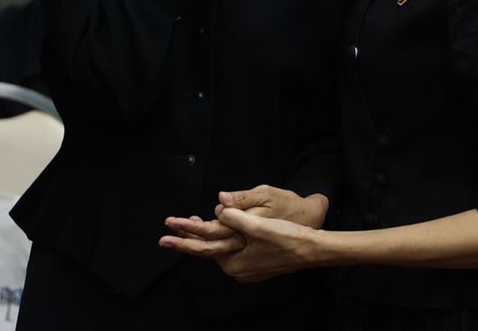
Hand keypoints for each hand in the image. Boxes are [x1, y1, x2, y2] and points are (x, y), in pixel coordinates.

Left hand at [159, 186, 327, 260]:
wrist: (312, 249)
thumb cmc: (287, 237)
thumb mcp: (258, 224)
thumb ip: (235, 215)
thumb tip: (217, 207)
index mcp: (234, 262)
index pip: (202, 247)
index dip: (184, 234)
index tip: (168, 227)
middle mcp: (237, 269)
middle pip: (207, 251)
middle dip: (187, 239)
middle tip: (165, 235)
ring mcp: (247, 268)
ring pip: (219, 249)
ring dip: (206, 236)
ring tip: (190, 223)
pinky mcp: (255, 262)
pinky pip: (231, 249)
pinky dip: (222, 238)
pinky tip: (220, 226)